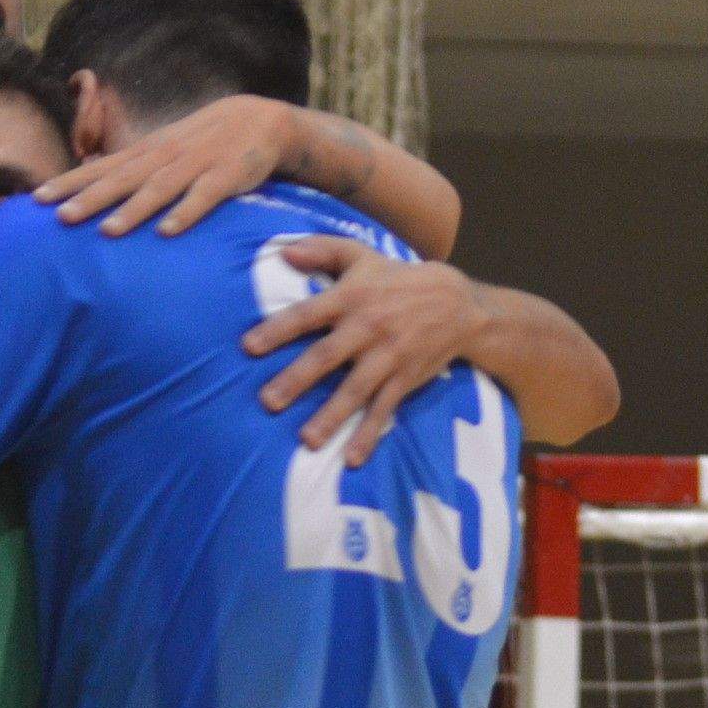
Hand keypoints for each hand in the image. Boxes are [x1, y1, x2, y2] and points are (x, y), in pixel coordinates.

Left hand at [36, 94, 291, 237]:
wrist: (262, 120)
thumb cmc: (204, 144)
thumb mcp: (166, 151)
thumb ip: (134, 170)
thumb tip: (93, 194)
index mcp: (148, 152)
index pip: (102, 167)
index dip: (70, 182)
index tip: (37, 199)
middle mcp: (166, 155)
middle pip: (122, 178)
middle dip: (90, 197)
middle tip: (59, 217)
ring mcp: (197, 164)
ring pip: (159, 187)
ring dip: (133, 209)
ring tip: (107, 232)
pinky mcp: (227, 176)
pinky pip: (204, 196)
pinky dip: (186, 212)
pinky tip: (168, 231)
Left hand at [242, 237, 476, 461]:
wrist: (458, 303)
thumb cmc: (397, 278)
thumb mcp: (362, 255)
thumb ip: (322, 249)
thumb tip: (283, 252)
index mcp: (351, 297)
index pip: (308, 314)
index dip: (278, 329)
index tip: (249, 347)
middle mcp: (367, 328)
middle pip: (327, 356)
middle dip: (297, 379)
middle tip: (268, 402)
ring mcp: (388, 357)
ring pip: (355, 389)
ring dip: (331, 416)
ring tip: (307, 440)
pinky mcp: (405, 379)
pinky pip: (384, 409)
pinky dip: (369, 434)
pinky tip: (351, 458)